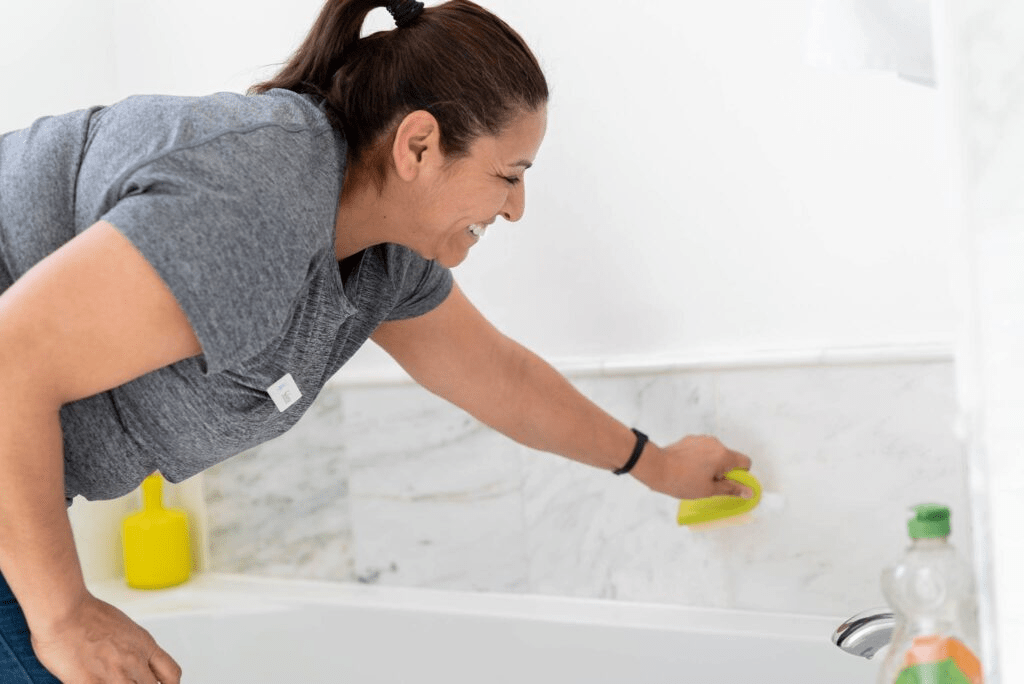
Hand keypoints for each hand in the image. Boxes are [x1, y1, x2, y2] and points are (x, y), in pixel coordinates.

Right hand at [30, 592, 180, 683]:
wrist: (63, 612)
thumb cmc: (87, 614)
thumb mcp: (123, 627)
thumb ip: (132, 647)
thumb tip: (133, 659)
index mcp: (145, 645)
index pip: (172, 674)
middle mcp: (134, 662)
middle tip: (129, 680)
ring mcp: (114, 676)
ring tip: (108, 679)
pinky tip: (93, 682)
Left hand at [631, 434, 753, 499]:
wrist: (656, 467)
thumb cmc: (682, 481)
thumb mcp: (709, 490)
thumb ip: (732, 489)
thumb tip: (749, 492)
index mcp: (723, 455)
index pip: (745, 462)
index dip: (740, 475)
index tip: (727, 483)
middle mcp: (715, 443)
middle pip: (729, 458)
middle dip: (723, 471)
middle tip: (708, 483)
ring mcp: (701, 439)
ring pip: (715, 454)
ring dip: (711, 465)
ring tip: (695, 476)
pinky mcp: (690, 439)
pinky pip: (702, 450)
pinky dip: (700, 459)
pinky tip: (687, 468)